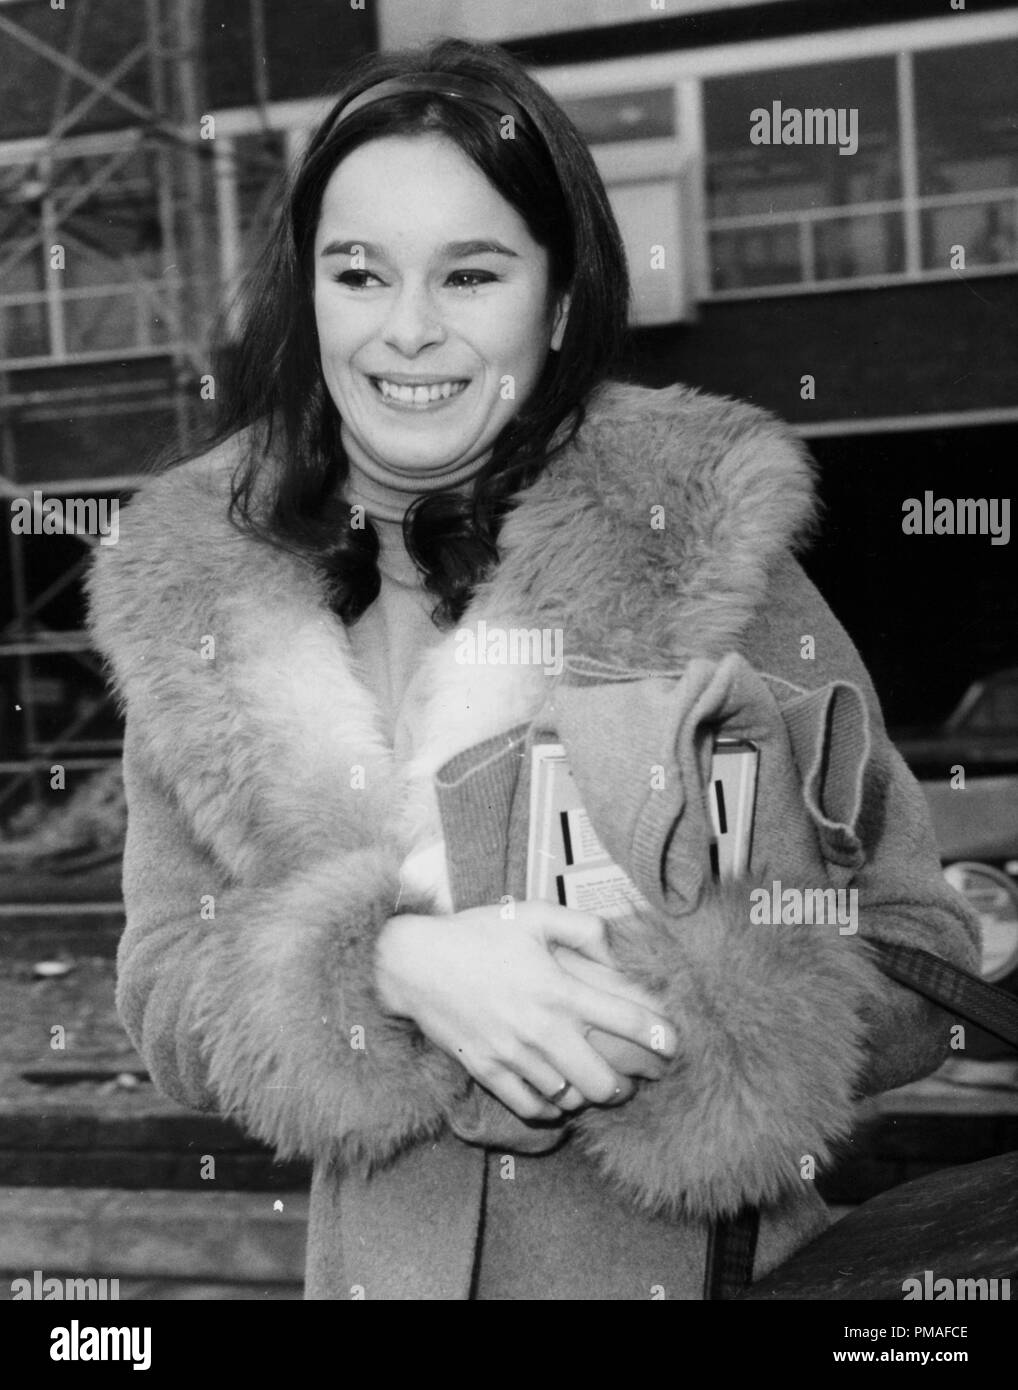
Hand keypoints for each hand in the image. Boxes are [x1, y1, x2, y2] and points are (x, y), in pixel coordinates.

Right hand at [374, 903, 677, 1123]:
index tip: (675, 1045)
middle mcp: (540, 1029)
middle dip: (628, 1085)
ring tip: (595, 1083)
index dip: (662, 1038)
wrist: (413, 963)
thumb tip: (618, 948)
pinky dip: (552, 1107)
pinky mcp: (488, 1073)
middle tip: (634, 1076)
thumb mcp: (533, 914)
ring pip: (570, 1100)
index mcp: (558, 989)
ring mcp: (513, 1057)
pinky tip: (558, 1092)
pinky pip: (532, 1107)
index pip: (628, 1022)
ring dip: (589, 1095)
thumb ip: (583, 927)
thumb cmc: (478, 934)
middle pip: (603, 1082)